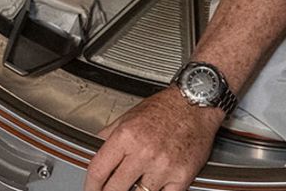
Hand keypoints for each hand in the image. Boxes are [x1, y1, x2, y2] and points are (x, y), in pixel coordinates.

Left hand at [85, 87, 221, 190]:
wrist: (196, 104)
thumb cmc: (165, 109)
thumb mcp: (129, 116)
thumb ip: (108, 136)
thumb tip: (93, 151)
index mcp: (127, 136)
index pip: (98, 170)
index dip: (90, 186)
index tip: (90, 190)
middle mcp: (144, 152)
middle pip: (114, 189)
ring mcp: (163, 166)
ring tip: (133, 186)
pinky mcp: (181, 176)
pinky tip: (152, 188)